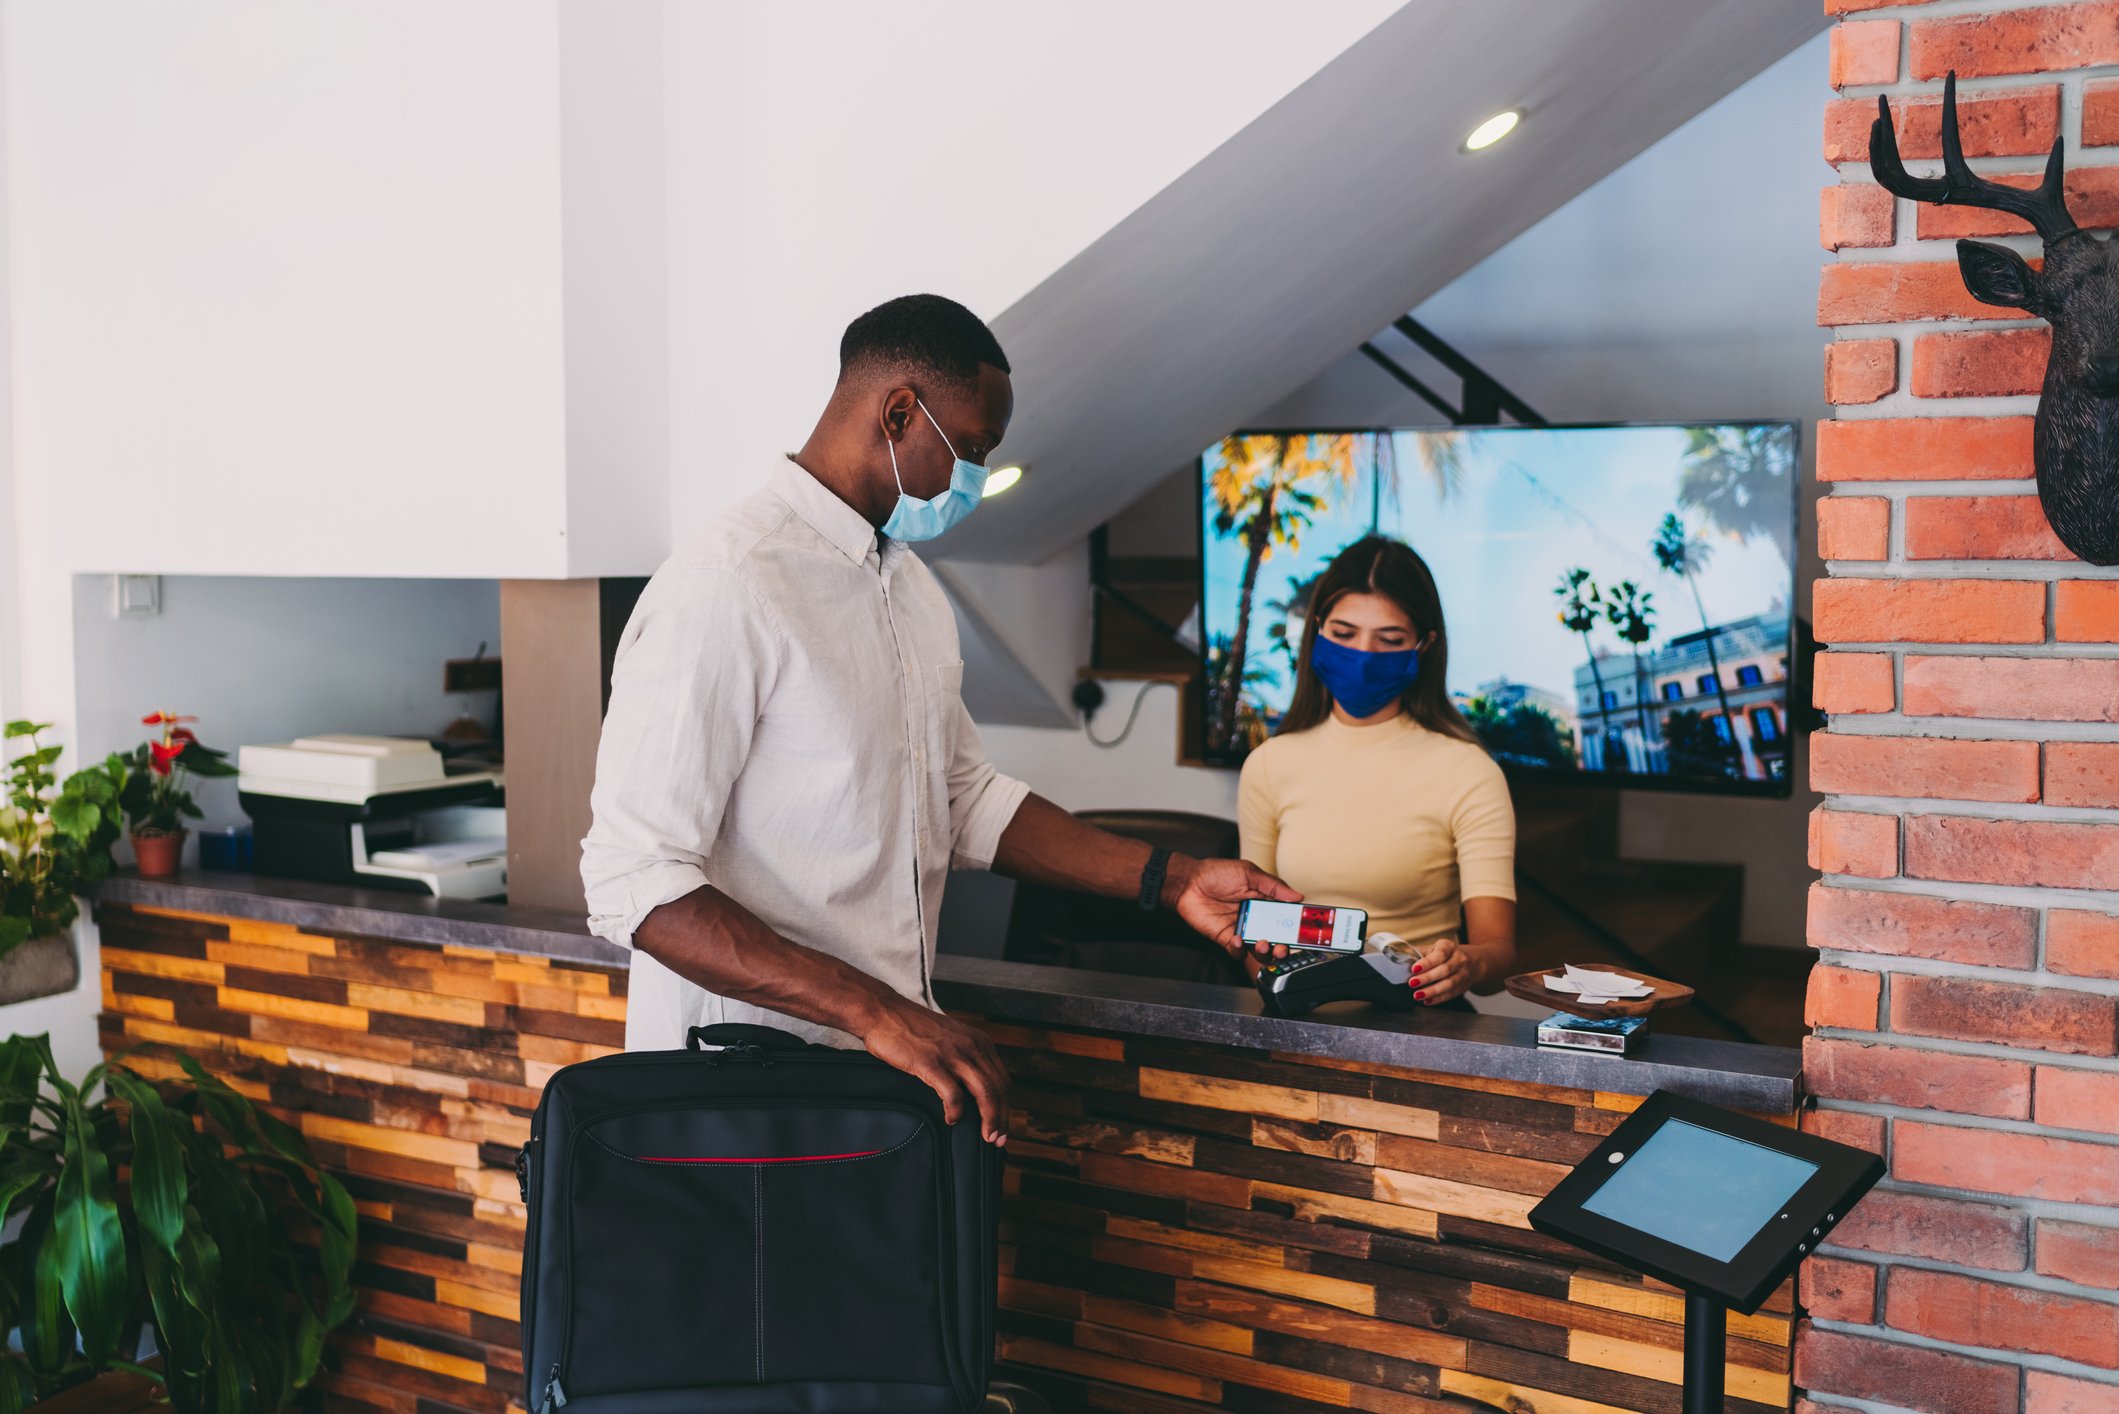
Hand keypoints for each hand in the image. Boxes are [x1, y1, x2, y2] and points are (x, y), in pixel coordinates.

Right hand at [858, 998, 1009, 1145]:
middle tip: (997, 1139)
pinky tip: (951, 1119)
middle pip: (998, 1088)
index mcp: (978, 1041)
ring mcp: (952, 1054)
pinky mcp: (932, 1063)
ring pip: (984, 1092)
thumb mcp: (950, 1038)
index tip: (1002, 1126)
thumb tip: (974, 1089)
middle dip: (1001, 1117)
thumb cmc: (912, 1028)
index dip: (1006, 1105)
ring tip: (985, 1136)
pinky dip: (956, 1111)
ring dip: (988, 1118)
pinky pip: (953, 1094)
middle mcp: (971, 1046)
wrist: (884, 1012)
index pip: (1002, 1079)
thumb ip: (965, 1057)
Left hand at [1165, 856, 1301, 959]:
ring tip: (1264, 944)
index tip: (1306, 932)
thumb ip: (1273, 886)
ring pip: (1260, 949)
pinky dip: (1241, 950)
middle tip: (1283, 946)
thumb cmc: (1216, 873)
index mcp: (1266, 901)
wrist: (1188, 882)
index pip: (1287, 917)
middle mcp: (1257, 918)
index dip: (1297, 926)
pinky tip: (1238, 940)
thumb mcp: (1248, 873)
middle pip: (1277, 938)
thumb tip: (1298, 896)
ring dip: (1266, 952)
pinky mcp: (1226, 938)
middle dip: (1283, 946)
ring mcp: (1243, 929)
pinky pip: (1238, 951)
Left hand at [1404, 932, 1475, 1005]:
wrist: (1474, 962)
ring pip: (1449, 984)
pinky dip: (1439, 999)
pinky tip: (1427, 1001)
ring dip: (1432, 991)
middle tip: (1412, 983)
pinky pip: (1451, 994)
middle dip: (1427, 978)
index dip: (1427, 962)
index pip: (1439, 954)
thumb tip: (1399, 957)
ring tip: (1417, 995)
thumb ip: (1419, 953)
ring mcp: (1464, 974)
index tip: (1414, 969)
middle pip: (1444, 970)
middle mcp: (1459, 959)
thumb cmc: (1446, 954)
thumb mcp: (1435, 948)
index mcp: (1449, 947)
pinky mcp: (1464, 987)